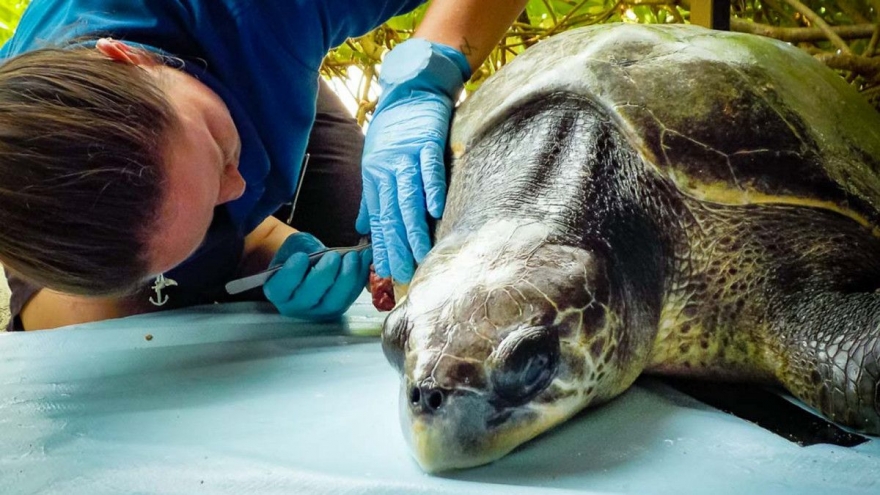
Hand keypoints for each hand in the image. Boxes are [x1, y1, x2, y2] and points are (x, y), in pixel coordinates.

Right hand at [263, 232, 371, 320]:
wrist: (308, 266)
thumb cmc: (297, 254)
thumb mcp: (294, 246)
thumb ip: (302, 249)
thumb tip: (322, 253)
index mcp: (278, 291)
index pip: (281, 288)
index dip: (291, 274)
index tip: (301, 257)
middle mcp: (296, 306)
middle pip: (310, 297)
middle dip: (324, 274)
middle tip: (333, 255)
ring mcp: (319, 311)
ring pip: (334, 301)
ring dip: (347, 278)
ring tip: (352, 256)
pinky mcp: (339, 309)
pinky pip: (351, 297)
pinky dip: (359, 278)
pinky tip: (363, 259)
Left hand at [357, 39, 469, 282]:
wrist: (410, 90)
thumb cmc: (394, 130)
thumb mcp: (375, 163)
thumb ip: (371, 198)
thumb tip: (363, 229)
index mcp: (375, 177)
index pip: (379, 218)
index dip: (383, 245)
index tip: (388, 270)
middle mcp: (388, 170)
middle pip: (392, 212)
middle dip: (398, 244)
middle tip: (405, 271)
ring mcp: (407, 157)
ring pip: (408, 197)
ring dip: (413, 226)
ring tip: (420, 252)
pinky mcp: (427, 142)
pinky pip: (429, 169)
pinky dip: (432, 189)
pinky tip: (435, 210)